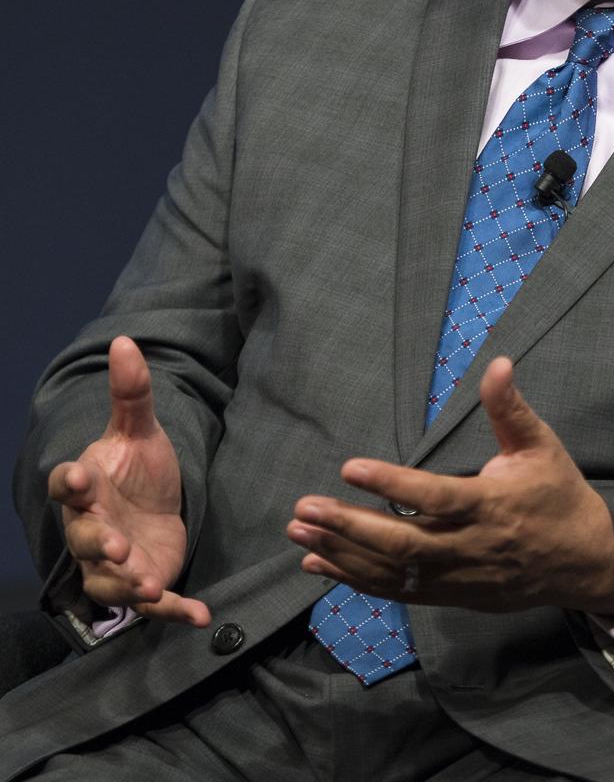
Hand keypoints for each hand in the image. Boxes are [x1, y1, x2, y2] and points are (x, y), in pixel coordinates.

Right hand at [47, 335, 209, 626]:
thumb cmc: (139, 471)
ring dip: (129, 584)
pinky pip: (155, 605)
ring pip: (111, 580)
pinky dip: (175, 612)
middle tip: (119, 544)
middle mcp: (94, 529)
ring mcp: (117, 562)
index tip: (76, 478)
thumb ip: (132, 394)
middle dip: (100, 544)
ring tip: (150, 584)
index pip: (68, 485)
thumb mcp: (140, 432)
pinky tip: (201, 617)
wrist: (158, 508)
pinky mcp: (146, 582)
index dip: (70, 483)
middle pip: (86, 540)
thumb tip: (125, 340)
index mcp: (89, 488)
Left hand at [287, 357, 613, 616]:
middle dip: (348, 528)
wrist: (584, 562)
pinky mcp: (451, 596)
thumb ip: (511, 408)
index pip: (435, 497)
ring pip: (393, 572)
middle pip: (402, 543)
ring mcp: (459, 577)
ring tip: (298, 534)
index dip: (392, 485)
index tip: (350, 468)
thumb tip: (498, 362)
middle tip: (304, 510)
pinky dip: (356, 580)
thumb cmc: (558, 495)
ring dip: (342, 555)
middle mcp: (470, 546)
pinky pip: (398, 592)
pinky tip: (319, 566)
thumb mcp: (541, 446)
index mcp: (491, 504)